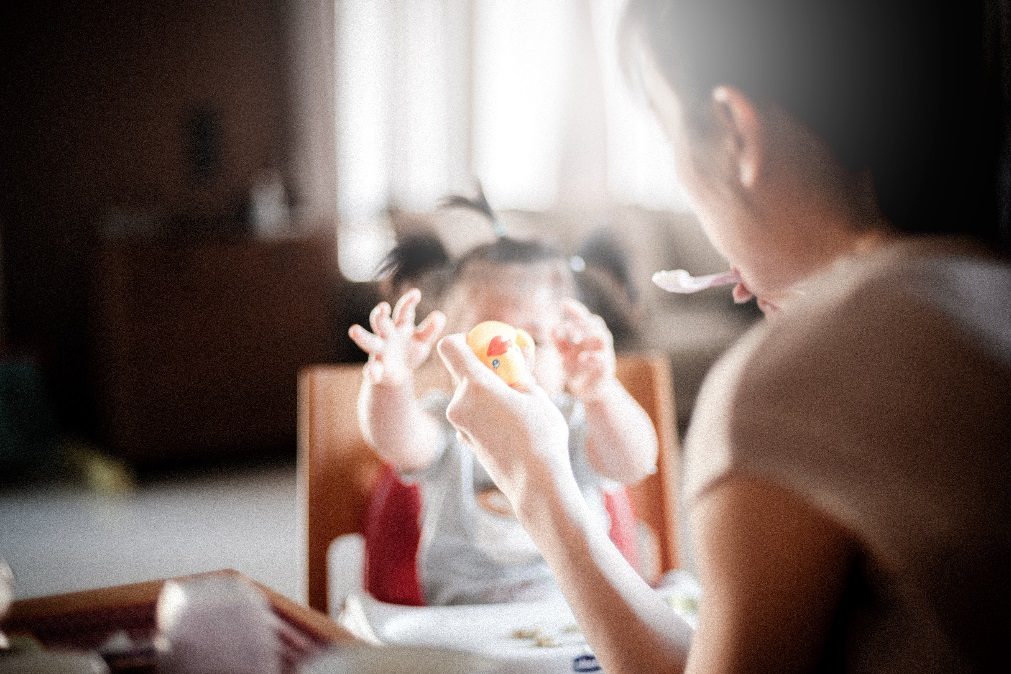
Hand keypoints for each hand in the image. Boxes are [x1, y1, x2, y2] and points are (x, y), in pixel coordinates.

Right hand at [348, 289, 445, 386]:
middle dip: (380, 315)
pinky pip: (371, 370)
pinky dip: (371, 371)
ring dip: (362, 336)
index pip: (403, 311)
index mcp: (400, 326)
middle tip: (382, 308)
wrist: (398, 375)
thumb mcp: (423, 341)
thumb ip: (430, 329)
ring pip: (368, 341)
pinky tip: (373, 373)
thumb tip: (440, 315)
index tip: (416, 294)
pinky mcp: (377, 370)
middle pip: (380, 322)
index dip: (408, 302)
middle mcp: (386, 336)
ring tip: (354, 330)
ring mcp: (379, 352)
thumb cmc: (410, 352)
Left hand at [437, 334, 575, 514]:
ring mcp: (459, 425)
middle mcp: (459, 404)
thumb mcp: (535, 394)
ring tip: (518, 403)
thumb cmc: (540, 436)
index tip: (488, 346)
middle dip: (484, 367)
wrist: (536, 484)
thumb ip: (519, 369)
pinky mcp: (465, 440)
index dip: (465, 340)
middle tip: (512, 374)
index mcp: (475, 386)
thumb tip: (516, 347)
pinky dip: (486, 410)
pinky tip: (511, 424)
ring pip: (469, 394)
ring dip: (488, 391)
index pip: (450, 347)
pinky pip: (472, 414)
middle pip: (461, 371)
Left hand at [553, 299, 616, 399]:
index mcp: (587, 336)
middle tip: (566, 328)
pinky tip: (583, 358)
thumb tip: (551, 328)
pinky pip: (603, 359)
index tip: (564, 303)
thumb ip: (559, 343)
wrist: (590, 391)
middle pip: (595, 323)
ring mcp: (604, 353)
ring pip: (603, 337)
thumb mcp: (565, 355)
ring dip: (589, 335)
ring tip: (574, 340)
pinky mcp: (606, 368)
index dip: (575, 309)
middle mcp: (597, 342)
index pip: (583, 317)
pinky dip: (593, 357)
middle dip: (581, 322)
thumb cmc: (577, 370)